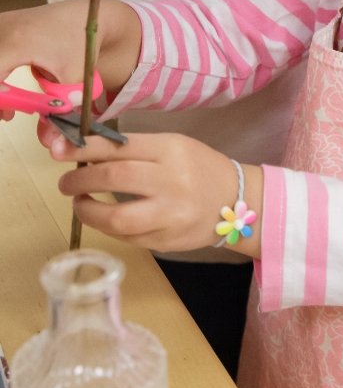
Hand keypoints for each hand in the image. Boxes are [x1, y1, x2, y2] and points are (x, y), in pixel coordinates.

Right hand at [0, 0, 142, 104]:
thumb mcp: (74, 80)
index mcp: (16, 42)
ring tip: (6, 109)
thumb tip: (50, 143)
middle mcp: (2, 29)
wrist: (88, 17)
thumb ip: (59, 111)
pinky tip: (5, 92)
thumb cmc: (81, 45)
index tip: (6, 114)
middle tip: (6, 114)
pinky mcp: (0, 25)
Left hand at [42, 129, 262, 254]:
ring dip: (87, 211)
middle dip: (80, 180)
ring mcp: (170, 215)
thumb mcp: (173, 146)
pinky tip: (105, 218)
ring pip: (116, 218)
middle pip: (115, 177)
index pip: (119, 146)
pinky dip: (108, 227)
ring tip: (80, 203)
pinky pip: (127, 237)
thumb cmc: (199, 168)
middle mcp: (172, 181)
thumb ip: (134, 149)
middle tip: (66, 182)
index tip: (59, 150)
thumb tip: (84, 152)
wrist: (238, 201)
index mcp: (171, 150)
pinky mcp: (166, 241)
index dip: (83, 148)